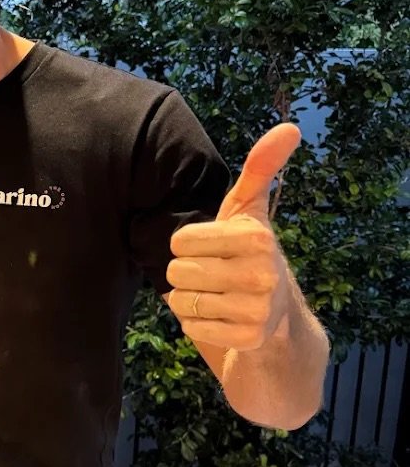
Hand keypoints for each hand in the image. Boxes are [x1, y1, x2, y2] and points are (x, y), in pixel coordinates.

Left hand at [166, 123, 298, 350]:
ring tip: (217, 296)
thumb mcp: (250, 211)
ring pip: (180, 300)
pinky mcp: (247, 339)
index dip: (187, 246)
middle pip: (177, 271)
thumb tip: (289, 128)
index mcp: (256, 237)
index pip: (179, 241)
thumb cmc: (250, 254)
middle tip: (214, 276)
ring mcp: (257, 310)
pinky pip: (191, 327)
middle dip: (187, 274)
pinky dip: (197, 324)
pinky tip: (220, 318)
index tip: (213, 250)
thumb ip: (260, 169)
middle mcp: (261, 274)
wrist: (278, 319)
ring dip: (189, 300)